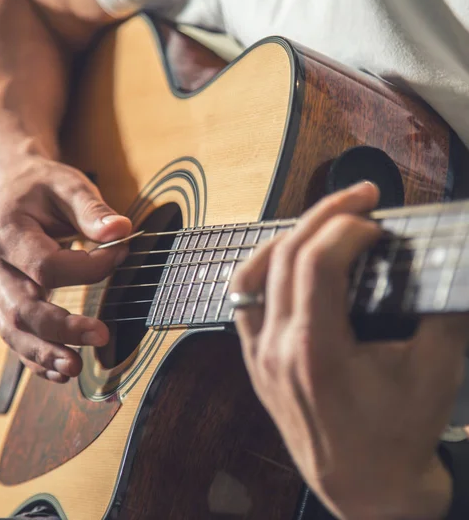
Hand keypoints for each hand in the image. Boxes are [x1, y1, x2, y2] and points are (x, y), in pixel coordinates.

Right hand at [0, 154, 131, 382]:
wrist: (12, 186)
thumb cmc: (42, 186)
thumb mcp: (69, 185)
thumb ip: (92, 210)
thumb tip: (121, 231)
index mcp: (7, 232)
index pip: (46, 265)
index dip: (88, 268)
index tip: (122, 253)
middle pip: (21, 306)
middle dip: (61, 327)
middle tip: (101, 335)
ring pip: (12, 329)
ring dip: (42, 352)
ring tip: (73, 368)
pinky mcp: (5, 300)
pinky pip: (14, 335)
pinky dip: (34, 357)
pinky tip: (59, 371)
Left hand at [231, 182, 468, 518]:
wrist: (366, 488)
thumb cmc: (397, 439)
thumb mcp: (435, 373)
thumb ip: (442, 312)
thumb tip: (442, 265)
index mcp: (316, 352)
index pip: (316, 262)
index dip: (348, 228)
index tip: (378, 224)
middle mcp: (277, 348)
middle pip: (287, 255)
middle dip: (326, 214)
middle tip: (361, 197)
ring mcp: (258, 354)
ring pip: (255, 272)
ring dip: (291, 236)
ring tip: (325, 220)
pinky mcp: (254, 360)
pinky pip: (244, 300)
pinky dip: (264, 268)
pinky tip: (288, 257)